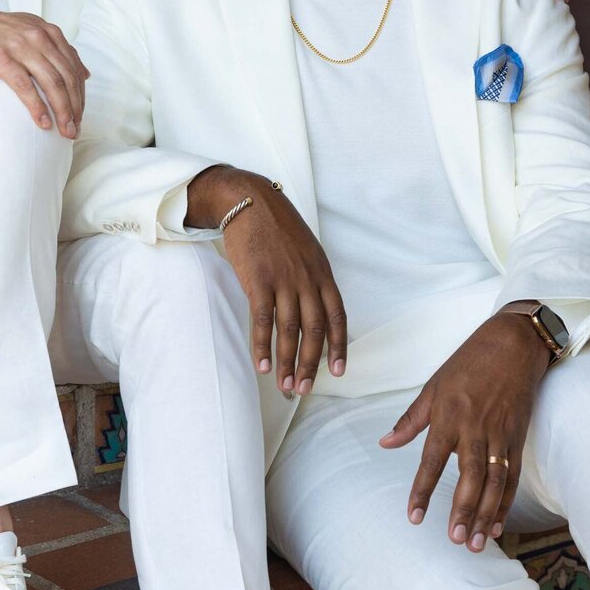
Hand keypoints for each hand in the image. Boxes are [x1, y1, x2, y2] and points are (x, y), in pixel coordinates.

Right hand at [0, 4, 88, 138]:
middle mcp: (39, 37)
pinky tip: (43, 122)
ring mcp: (21, 46)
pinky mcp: (1, 58)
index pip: (74, 68)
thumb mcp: (34, 34)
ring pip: (51, 82)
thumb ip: (60, 51)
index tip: (80, 117)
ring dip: (62, 110)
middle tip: (75, 130)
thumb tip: (86, 74)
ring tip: (65, 131)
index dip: (81, 96)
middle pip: (66, 78)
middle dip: (75, 107)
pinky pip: (24, 86)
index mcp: (50, 33)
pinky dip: (36, 106)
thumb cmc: (0, 34)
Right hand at [185, 165, 345, 395]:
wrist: (251, 201)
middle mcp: (307, 279)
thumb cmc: (278, 228)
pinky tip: (261, 365)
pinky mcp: (258, 280)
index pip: (337, 317)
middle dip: (310, 364)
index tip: (338, 371)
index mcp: (322, 273)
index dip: (339, 347)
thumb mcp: (307, 250)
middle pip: (314, 330)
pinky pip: (262, 320)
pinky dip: (262, 346)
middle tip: (304, 389)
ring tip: (284, 384)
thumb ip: (312, 279)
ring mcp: (283, 280)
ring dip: (286, 361)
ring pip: (289, 330)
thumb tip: (314, 308)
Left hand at [379, 312, 550, 548]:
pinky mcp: (518, 437)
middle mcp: (475, 428)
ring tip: (476, 542)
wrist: (512, 345)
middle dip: (463, 509)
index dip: (422, 490)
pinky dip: (506, 501)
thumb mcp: (433, 387)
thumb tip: (385, 443)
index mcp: (448, 416)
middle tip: (456, 539)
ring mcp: (500, 434)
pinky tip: (497, 523)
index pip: (432, 460)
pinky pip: (512, 475)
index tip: (414, 516)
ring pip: (495, 481)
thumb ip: (410, 420)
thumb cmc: (468, 363)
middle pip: (470, 476)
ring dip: (486, 513)